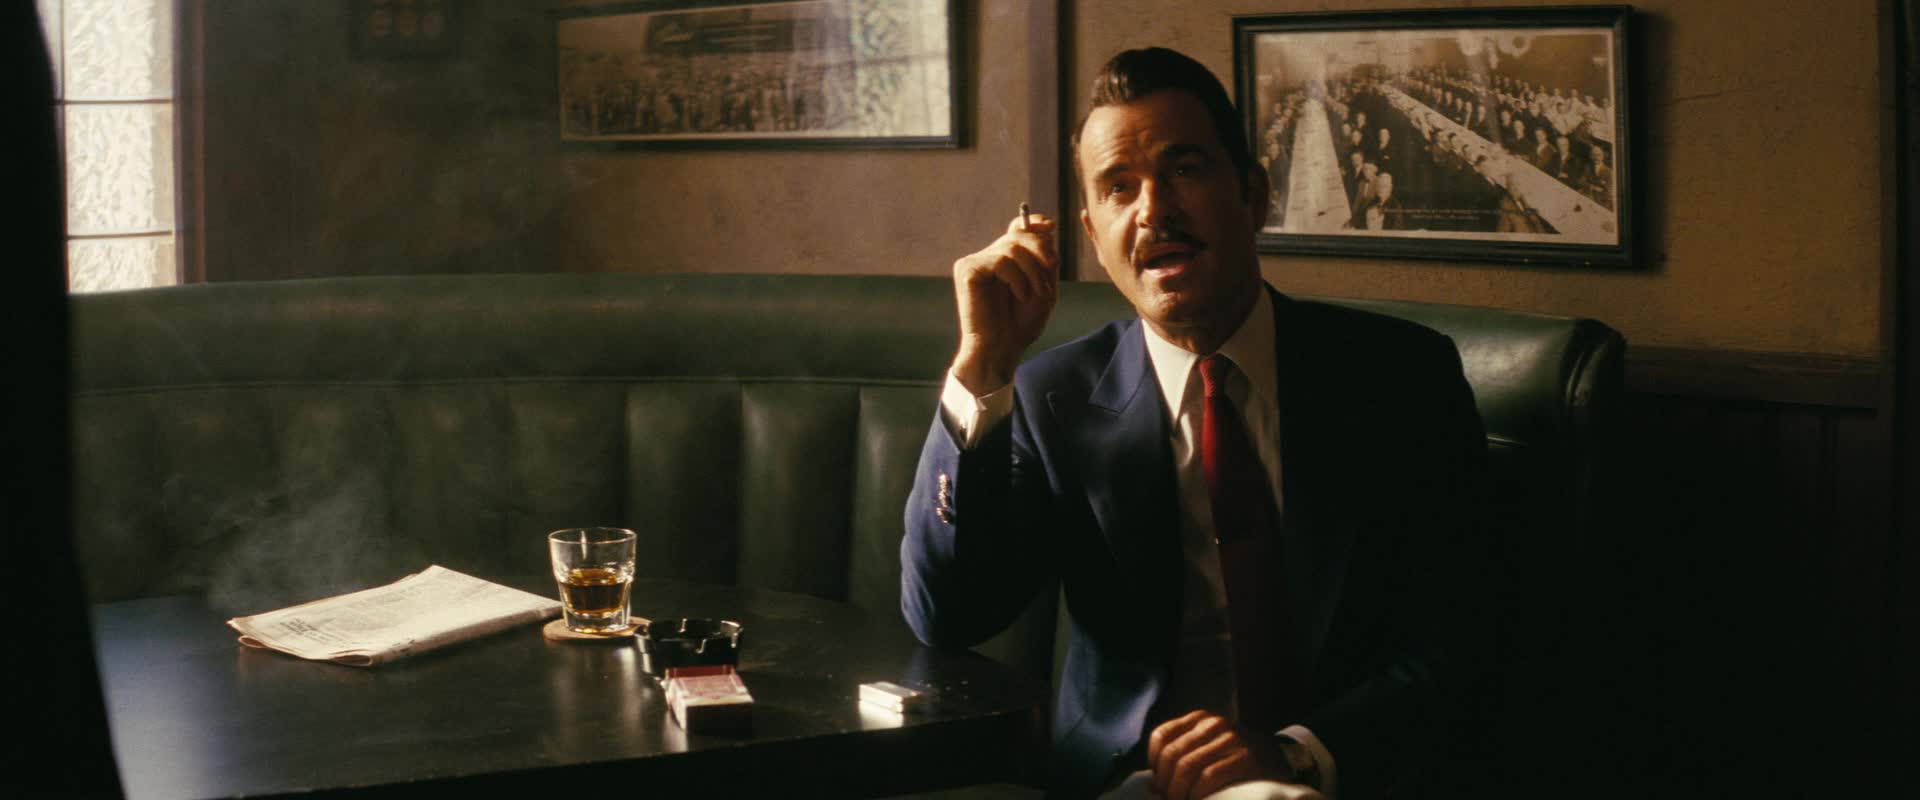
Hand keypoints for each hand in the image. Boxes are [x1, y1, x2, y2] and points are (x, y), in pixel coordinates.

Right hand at [949, 212, 1058, 394]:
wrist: (1001, 349)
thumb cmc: (1021, 324)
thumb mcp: (1044, 287)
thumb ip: (1046, 259)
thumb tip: (1046, 228)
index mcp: (1004, 260)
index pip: (1018, 228)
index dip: (1034, 222)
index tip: (1051, 227)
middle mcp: (987, 257)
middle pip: (1019, 235)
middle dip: (1040, 251)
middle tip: (1050, 270)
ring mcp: (974, 262)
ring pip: (1012, 247)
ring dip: (1032, 270)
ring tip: (1034, 294)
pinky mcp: (966, 270)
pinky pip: (1001, 260)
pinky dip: (1017, 278)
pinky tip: (1019, 296)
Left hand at [1146, 711, 1289, 799]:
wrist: (1282, 757)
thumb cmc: (1240, 757)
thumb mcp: (1212, 744)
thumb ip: (1188, 752)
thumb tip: (1155, 783)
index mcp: (1201, 719)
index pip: (1161, 735)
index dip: (1153, 762)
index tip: (1158, 782)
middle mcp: (1213, 725)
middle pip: (1172, 754)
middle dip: (1164, 783)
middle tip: (1168, 799)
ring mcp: (1231, 739)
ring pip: (1187, 766)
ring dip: (1178, 791)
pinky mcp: (1246, 757)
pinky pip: (1209, 775)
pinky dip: (1197, 793)